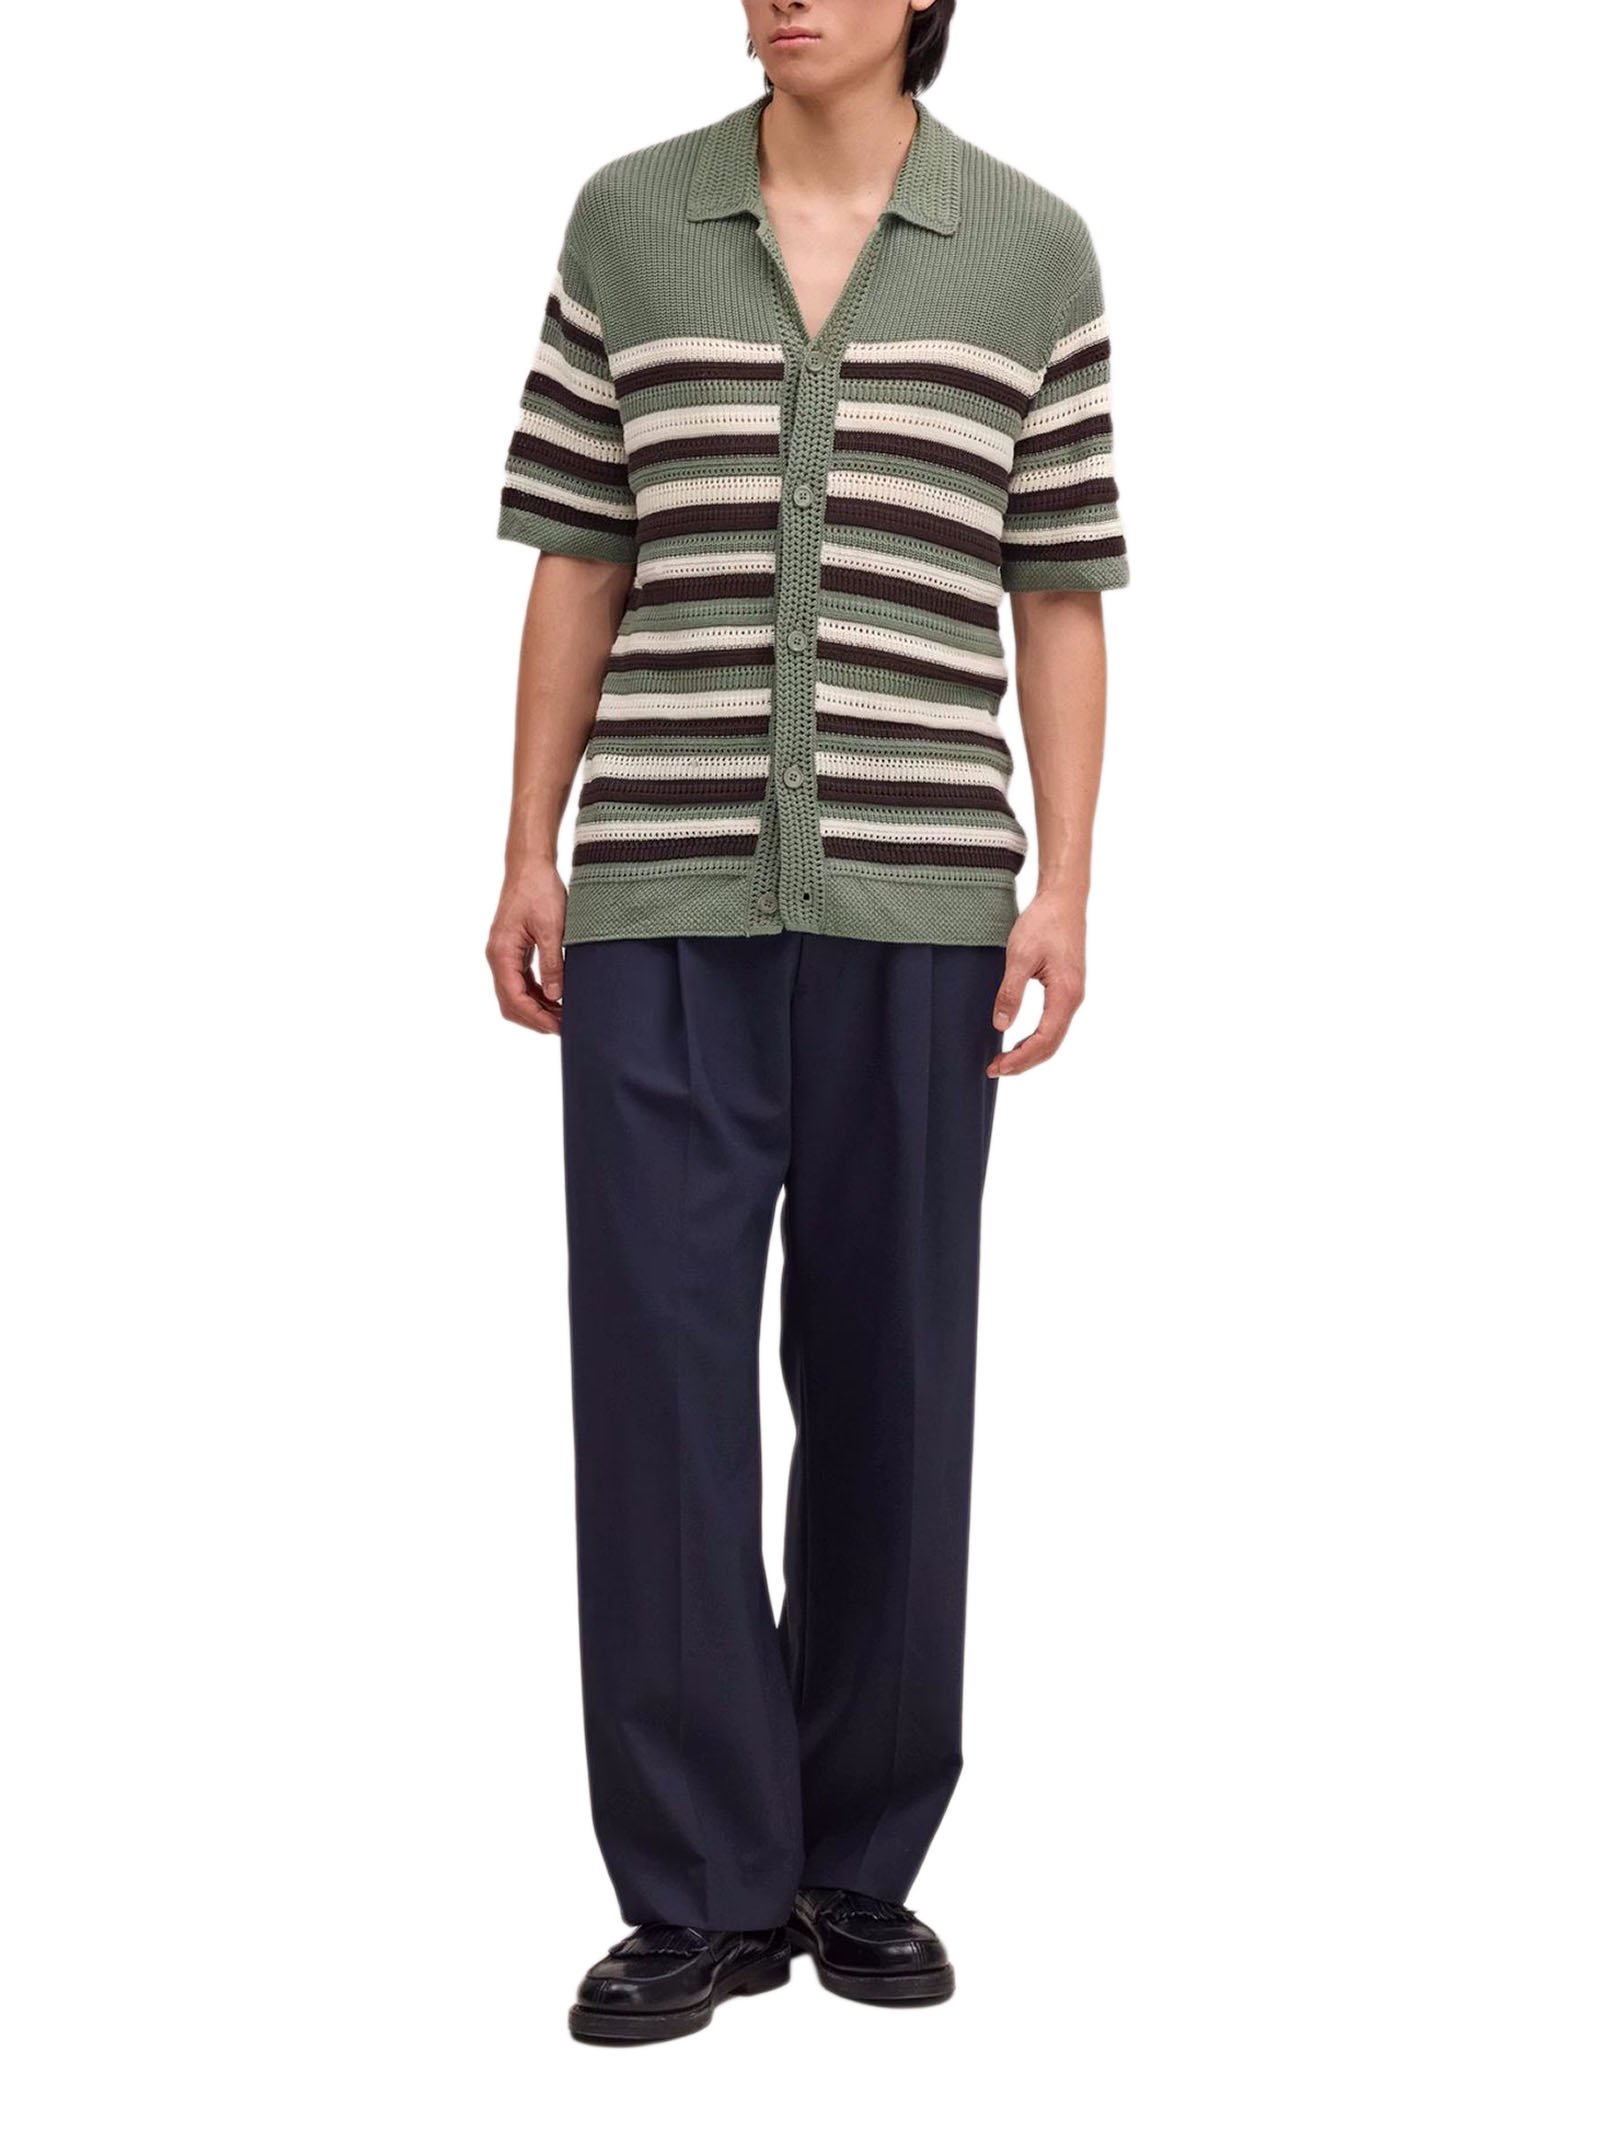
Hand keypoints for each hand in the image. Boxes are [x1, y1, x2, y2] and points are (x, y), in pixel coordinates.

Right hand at [486, 862, 567, 1032]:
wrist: (529, 866)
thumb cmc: (539, 890)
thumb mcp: (552, 928)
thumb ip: (553, 963)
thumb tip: (556, 996)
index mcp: (502, 952)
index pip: (514, 998)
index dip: (536, 1017)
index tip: (558, 1027)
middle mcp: (497, 956)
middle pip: (510, 1002)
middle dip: (535, 1018)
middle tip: (563, 1027)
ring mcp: (503, 954)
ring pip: (515, 994)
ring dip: (536, 1008)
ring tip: (562, 1016)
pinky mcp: (512, 950)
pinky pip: (520, 981)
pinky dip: (536, 994)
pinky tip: (556, 998)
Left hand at [988, 890, 1085, 1077]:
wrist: (1064, 900)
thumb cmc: (1043, 923)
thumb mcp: (1020, 957)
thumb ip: (1011, 993)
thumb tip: (1001, 1025)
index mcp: (1065, 994)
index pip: (1044, 1040)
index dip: (1020, 1058)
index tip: (997, 1067)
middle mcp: (1073, 999)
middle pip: (1051, 1045)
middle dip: (1023, 1062)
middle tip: (995, 1070)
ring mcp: (1072, 995)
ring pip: (1053, 1037)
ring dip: (1030, 1053)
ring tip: (1004, 1061)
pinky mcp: (1067, 989)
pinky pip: (1053, 1024)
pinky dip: (1036, 1039)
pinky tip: (1019, 1041)